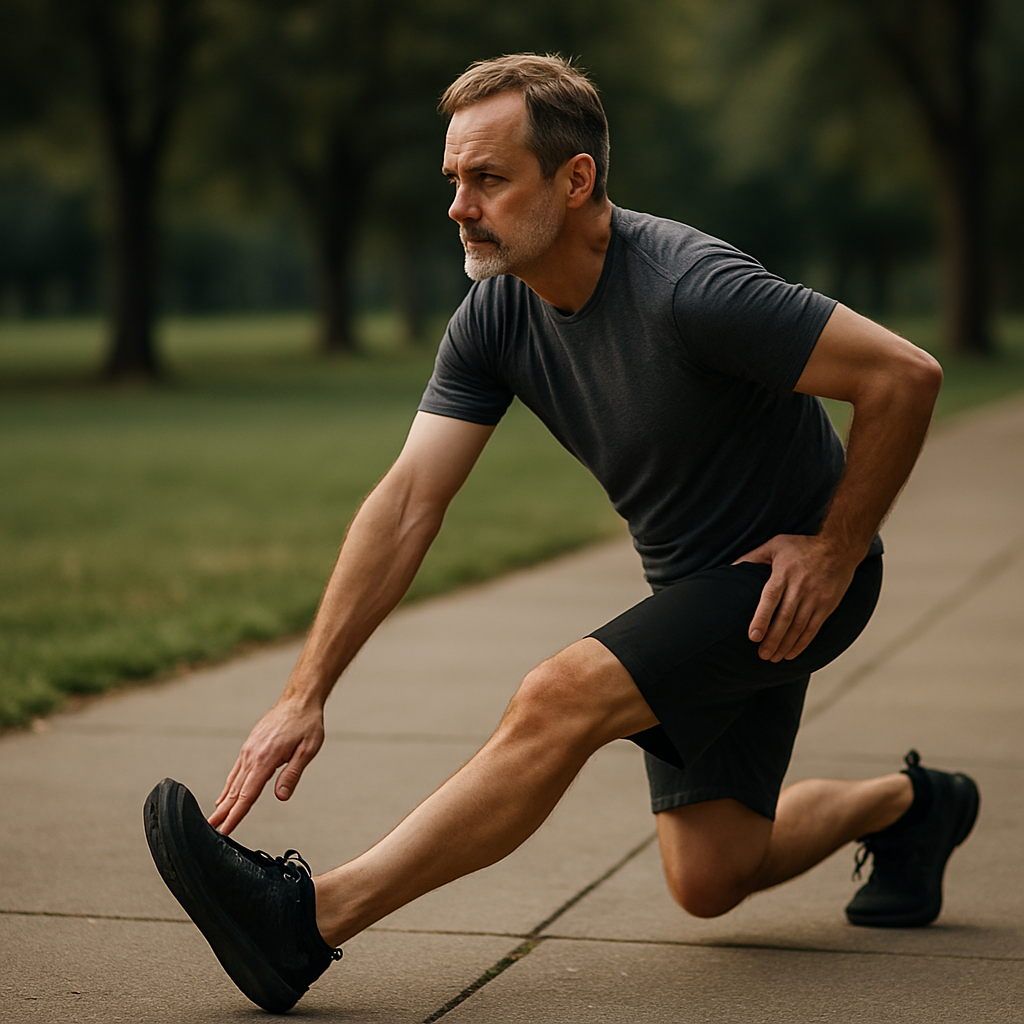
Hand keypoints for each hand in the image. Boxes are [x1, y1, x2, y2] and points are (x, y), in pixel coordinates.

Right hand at [207, 696, 324, 835]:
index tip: (224, 830)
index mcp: (265, 759)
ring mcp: (249, 749)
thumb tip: (281, 797)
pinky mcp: (250, 745)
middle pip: (235, 791)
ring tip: (214, 818)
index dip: (236, 814)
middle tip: (211, 831)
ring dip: (223, 801)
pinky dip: (229, 785)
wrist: (300, 699)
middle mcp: (252, 754)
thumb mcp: (307, 750)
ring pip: (234, 781)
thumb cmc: (307, 723)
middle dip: (223, 812)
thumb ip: (292, 774)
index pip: (247, 794)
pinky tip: (225, 795)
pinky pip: (237, 769)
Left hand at [733, 534, 857, 662]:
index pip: (771, 598)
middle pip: (785, 618)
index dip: (762, 619)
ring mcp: (815, 598)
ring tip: (773, 658)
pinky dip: (802, 643)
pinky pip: (813, 628)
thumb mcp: (775, 545)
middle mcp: (800, 587)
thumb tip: (730, 568)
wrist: (839, 547)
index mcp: (784, 573)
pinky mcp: (826, 606)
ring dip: (785, 645)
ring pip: (798, 627)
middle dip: (772, 639)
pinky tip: (791, 653)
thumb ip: (753, 557)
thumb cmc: (802, 546)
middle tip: (761, 655)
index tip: (753, 636)